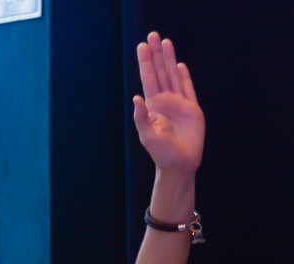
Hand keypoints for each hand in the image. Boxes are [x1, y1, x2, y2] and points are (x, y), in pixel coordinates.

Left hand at [134, 32, 204, 173]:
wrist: (180, 164)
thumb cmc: (162, 153)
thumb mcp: (148, 136)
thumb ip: (142, 118)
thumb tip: (136, 98)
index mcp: (153, 106)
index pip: (148, 79)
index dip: (145, 62)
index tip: (142, 46)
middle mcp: (165, 101)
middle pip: (160, 72)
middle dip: (156, 54)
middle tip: (152, 35)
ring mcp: (179, 103)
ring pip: (173, 75)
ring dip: (169, 59)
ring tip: (165, 42)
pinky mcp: (192, 108)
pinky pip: (187, 88)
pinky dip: (184, 76)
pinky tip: (179, 65)